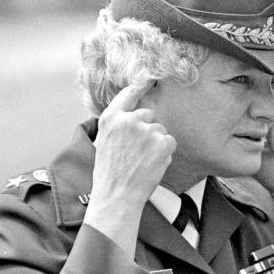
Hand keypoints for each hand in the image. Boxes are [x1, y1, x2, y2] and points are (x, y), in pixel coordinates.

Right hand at [90, 83, 176, 211]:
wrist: (117, 195)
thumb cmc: (110, 173)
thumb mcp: (105, 141)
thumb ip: (118, 125)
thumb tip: (133, 115)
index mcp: (110, 118)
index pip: (128, 93)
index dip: (141, 85)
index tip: (150, 79)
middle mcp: (129, 119)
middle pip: (149, 115)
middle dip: (147, 130)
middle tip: (136, 152)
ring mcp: (147, 129)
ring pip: (160, 130)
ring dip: (156, 144)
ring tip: (142, 161)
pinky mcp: (162, 141)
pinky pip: (169, 141)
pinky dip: (165, 153)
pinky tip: (152, 164)